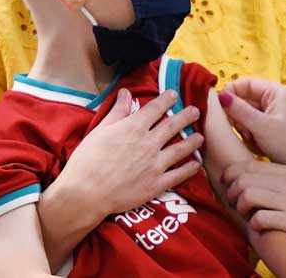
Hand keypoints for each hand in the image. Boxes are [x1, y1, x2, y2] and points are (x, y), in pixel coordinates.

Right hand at [52, 88, 203, 218]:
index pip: (156, 108)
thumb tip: (126, 92)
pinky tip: (196, 165)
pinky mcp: (156, 184)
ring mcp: (155, 164)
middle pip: (173, 126)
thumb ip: (117, 112)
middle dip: (186, 116)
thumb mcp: (100, 131)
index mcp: (134, 128)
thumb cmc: (87, 161)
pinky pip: (178, 175)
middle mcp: (149, 143)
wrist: (85, 193)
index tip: (174, 94)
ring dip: (192, 141)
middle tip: (196, 111)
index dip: (166, 99)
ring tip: (200, 137)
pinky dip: (189, 169)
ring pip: (180, 149)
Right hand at [220, 78, 285, 167]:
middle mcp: (275, 99)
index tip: (220, 106)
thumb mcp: (261, 126)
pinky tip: (259, 146)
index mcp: (277, 92)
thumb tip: (220, 96)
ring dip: (245, 129)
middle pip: (244, 100)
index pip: (246, 83)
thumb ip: (239, 110)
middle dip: (240, 117)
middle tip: (244, 130)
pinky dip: (251, 136)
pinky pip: (251, 126)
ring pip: (246, 115)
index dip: (231, 92)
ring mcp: (273, 114)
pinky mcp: (271, 128)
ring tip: (254, 140)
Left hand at [222, 161, 285, 261]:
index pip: (248, 164)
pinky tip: (260, 228)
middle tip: (235, 205)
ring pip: (248, 195)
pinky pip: (260, 218)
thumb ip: (277, 181)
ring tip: (247, 216)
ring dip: (241, 209)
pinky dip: (254, 225)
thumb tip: (247, 180)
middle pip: (244, 178)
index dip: (230, 175)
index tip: (226, 186)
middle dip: (232, 193)